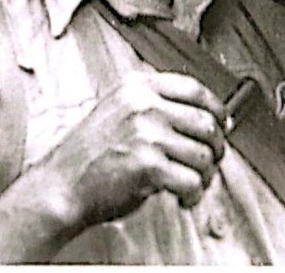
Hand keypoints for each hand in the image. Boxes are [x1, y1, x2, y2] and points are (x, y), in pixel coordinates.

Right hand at [35, 70, 227, 228]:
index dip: (216, 108)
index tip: (223, 124)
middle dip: (216, 147)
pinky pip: (193, 180)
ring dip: (206, 175)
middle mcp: (142, 105)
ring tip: (193, 183)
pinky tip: (183, 197)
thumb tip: (206, 118)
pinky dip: (194, 194)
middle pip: (206, 121)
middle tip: (210, 161)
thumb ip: (156, 106)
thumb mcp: (118, 111)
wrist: (61, 185)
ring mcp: (146, 133)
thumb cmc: (89, 155)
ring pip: (203, 154)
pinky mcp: (148, 165)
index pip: (194, 88)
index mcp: (136, 87)